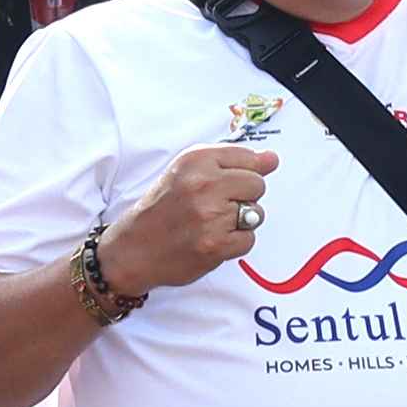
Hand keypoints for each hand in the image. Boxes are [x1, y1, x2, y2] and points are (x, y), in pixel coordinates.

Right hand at [100, 142, 279, 295]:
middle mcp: (203, 184)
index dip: (244, 173)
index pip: (248, 158)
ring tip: (212, 223)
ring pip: (256, 214)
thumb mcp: (187, 172)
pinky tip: (212, 239)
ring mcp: (210, 216)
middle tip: (217, 206)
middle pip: (257, 185)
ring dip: (239, 221)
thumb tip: (272, 160)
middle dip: (244, 197)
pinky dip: (234, 243)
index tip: (229, 183)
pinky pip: (248, 240)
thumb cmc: (161, 209)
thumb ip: (231, 162)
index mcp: (196, 160)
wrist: (133, 248)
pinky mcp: (215, 245)